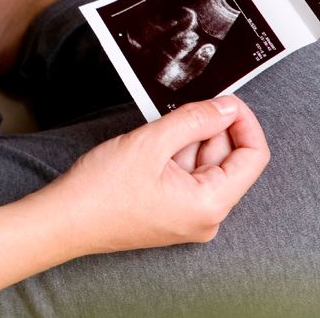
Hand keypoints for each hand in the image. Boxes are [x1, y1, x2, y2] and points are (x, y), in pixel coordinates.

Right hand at [42, 96, 269, 253]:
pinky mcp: (173, 212)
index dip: (244, 122)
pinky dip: (176, 153)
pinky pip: (188, 176)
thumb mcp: (151, 143)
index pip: (253, 157)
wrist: (65, 220)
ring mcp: (190, 216)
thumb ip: (196, 120)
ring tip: (155, 131)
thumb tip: (228, 106)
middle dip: (209, 128)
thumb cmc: (102, 189)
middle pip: (229, 159)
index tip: (226, 98)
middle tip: (180, 105)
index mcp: (210, 204)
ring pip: (205, 164)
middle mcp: (207, 216)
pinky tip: (152, 145)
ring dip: (187, 139)